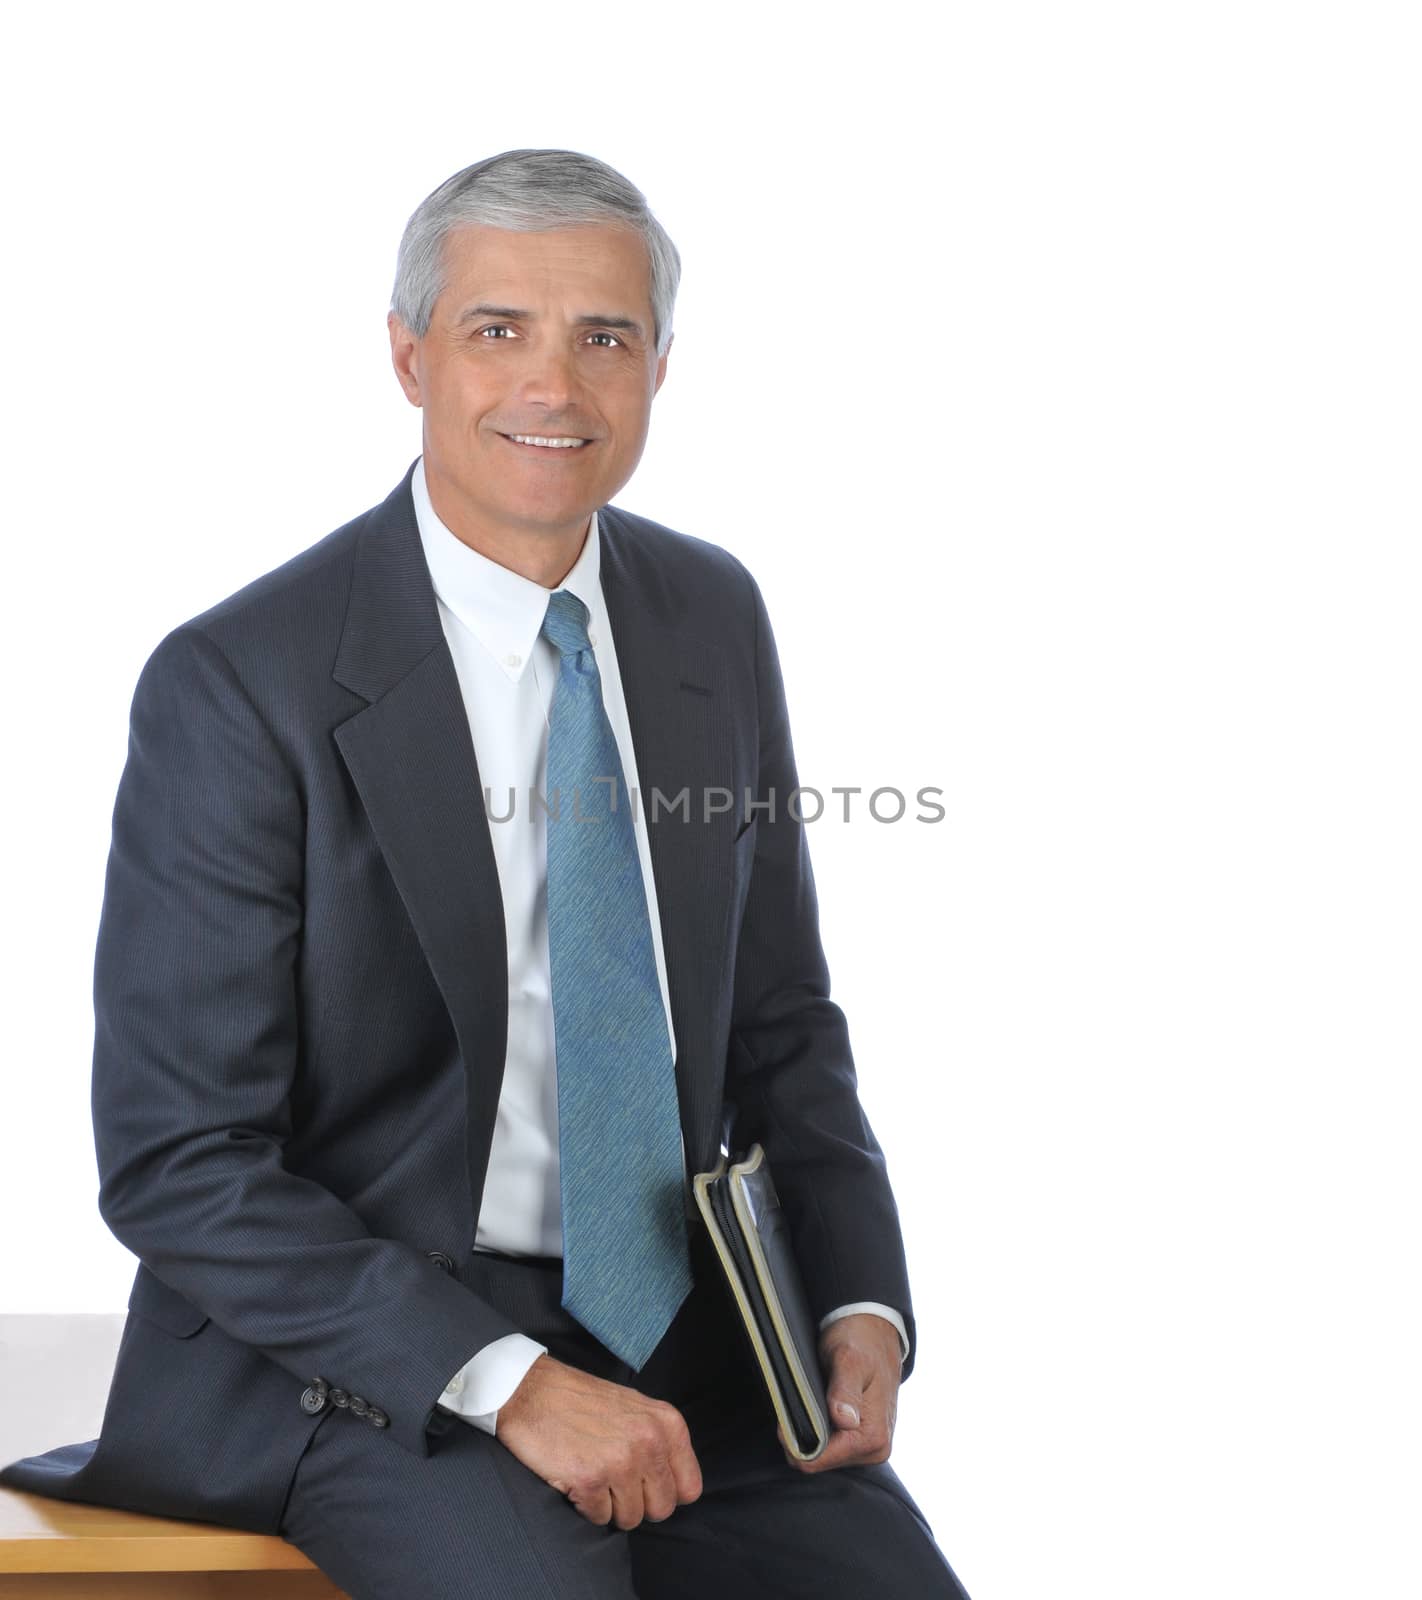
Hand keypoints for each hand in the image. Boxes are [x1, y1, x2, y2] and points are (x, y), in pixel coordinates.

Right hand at [494, 1354, 702, 1529]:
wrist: (531, 1391)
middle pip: (662, 1509)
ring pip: (631, 1519)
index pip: (689, 1488)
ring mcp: (620, 1461)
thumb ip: (660, 1442)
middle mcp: (649, 1442)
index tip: (643, 1483)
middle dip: (637, 1503)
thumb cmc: (582, 1401)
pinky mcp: (589, 1479)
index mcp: (667, 1424)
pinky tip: (575, 1477)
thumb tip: (675, 1486)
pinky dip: (585, 1506)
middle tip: (613, 1480)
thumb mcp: (636, 1409)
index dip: (664, 1492)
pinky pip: (599, 1518)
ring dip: (610, 1505)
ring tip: (592, 1473)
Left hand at [779, 1312, 902, 1473]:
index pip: (819, 1461)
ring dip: (810, 1430)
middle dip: (802, 1435)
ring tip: (813, 1398)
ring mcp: (869, 1446)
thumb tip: (844, 1421)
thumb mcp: (849, 1360)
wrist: (875, 1330)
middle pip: (819, 1461)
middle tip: (800, 1399)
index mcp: (873, 1438)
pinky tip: (819, 1404)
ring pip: (822, 1455)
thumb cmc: (861, 1341)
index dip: (794, 1440)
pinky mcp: (861, 1439)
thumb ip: (844, 1390)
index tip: (785, 1413)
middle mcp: (875, 1449)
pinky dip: (818, 1428)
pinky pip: (830, 1445)